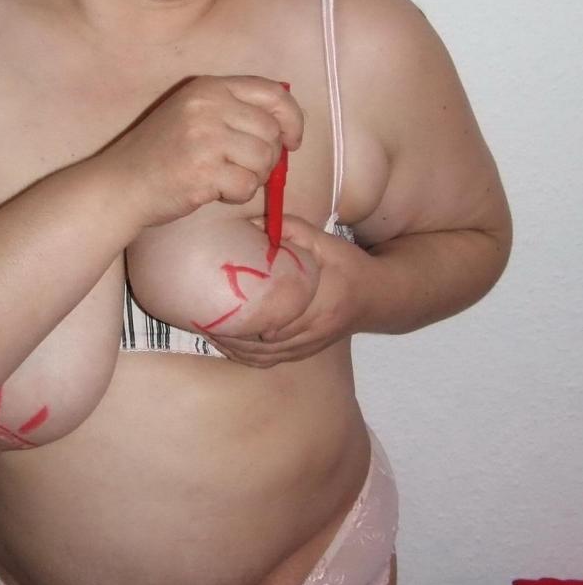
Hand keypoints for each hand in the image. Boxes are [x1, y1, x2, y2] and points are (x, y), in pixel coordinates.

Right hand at [102, 75, 301, 227]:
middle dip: (268, 157)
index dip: (292, 119)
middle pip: (272, 132)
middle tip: (244, 169)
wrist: (121, 184)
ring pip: (264, 160)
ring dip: (254, 177)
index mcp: (209, 87)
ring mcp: (205, 138)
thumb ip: (234, 110)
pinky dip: (239, 195)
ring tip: (227, 179)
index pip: (274, 93)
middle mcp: (208, 106)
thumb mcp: (194, 113)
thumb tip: (286, 128)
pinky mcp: (203, 171)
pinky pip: (248, 186)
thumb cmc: (162, 153)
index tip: (292, 140)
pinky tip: (216, 191)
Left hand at [206, 215, 375, 366]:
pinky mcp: (307, 352)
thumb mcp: (326, 241)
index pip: (282, 318)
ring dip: (237, 349)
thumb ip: (292, 230)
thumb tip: (254, 222)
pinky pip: (273, 362)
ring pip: (268, 357)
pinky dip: (248, 357)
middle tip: (204, 321)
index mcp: (323, 300)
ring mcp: (312, 345)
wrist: (378, 297)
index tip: (221, 309)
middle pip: (268, 343)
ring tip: (210, 333)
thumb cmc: (349, 265)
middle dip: (235, 336)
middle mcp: (317, 328)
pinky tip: (229, 345)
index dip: (249, 319)